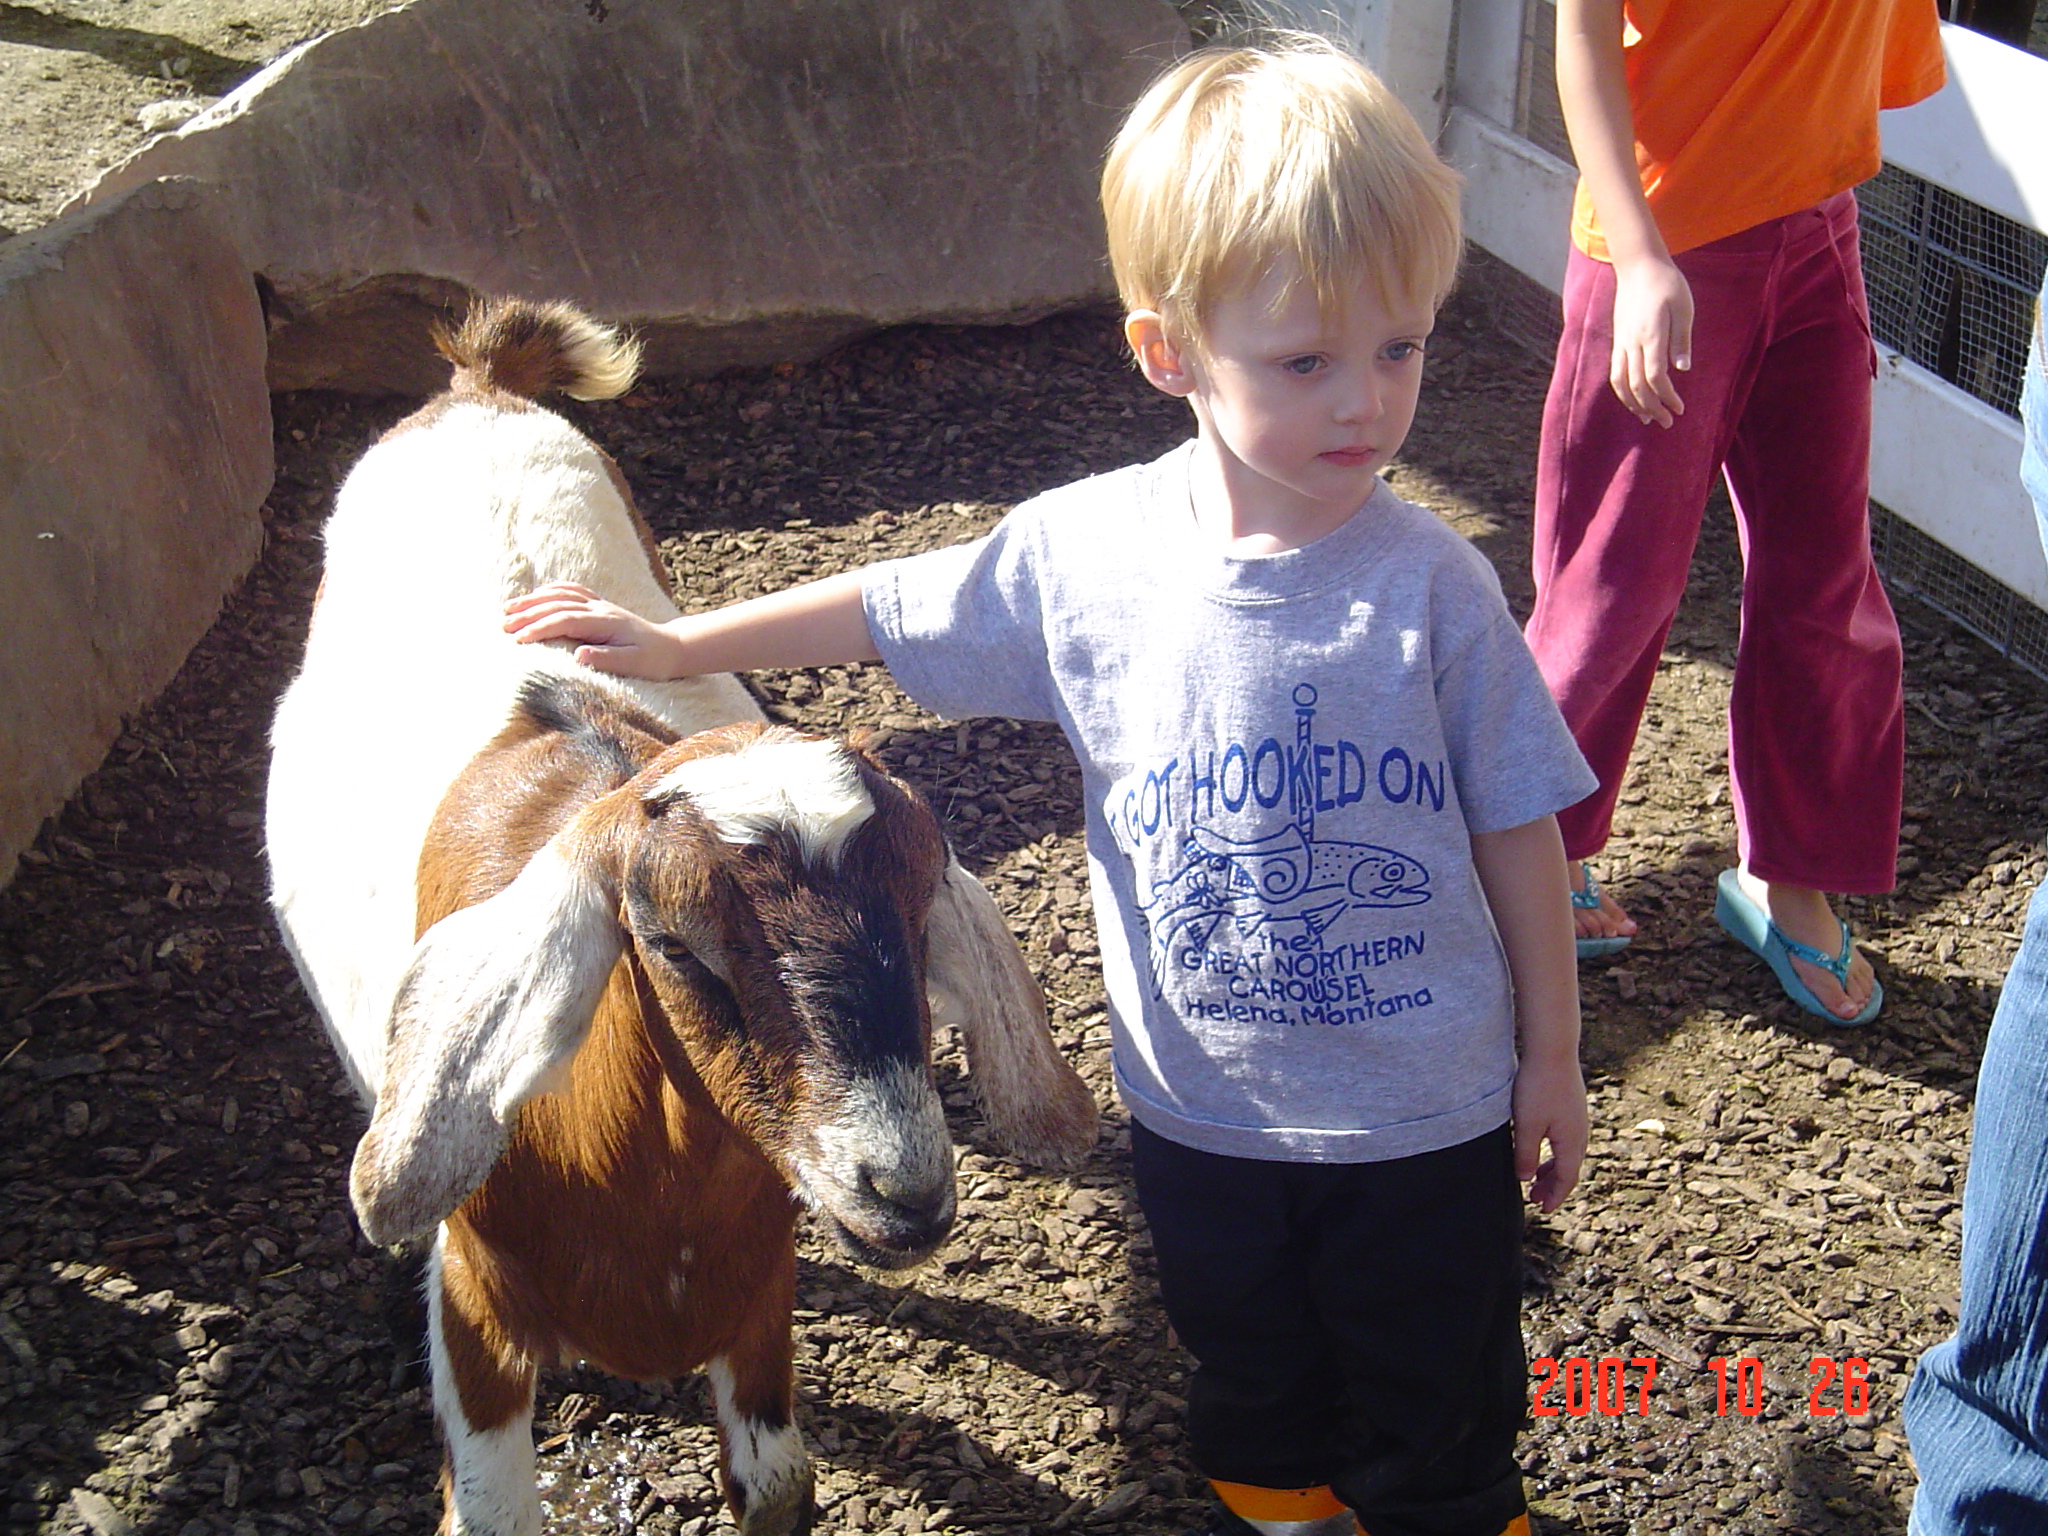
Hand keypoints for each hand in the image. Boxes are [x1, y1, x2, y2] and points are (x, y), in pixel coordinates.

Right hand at [503, 582, 686, 679]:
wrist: (673, 646)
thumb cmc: (654, 659)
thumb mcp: (635, 664)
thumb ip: (607, 659)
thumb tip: (579, 655)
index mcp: (605, 622)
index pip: (565, 620)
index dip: (540, 628)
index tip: (519, 640)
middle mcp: (600, 608)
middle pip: (557, 604)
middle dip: (528, 613)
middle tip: (502, 626)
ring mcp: (599, 604)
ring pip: (560, 595)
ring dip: (533, 600)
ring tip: (507, 609)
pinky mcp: (600, 606)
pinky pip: (571, 591)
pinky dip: (550, 591)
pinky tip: (535, 596)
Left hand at [1513, 1052, 1588, 1213]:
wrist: (1552, 1050)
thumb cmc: (1538, 1087)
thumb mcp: (1527, 1125)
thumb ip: (1525, 1154)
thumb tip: (1525, 1180)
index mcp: (1572, 1142)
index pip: (1567, 1179)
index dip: (1555, 1197)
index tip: (1543, 1210)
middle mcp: (1580, 1133)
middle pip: (1569, 1169)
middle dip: (1552, 1187)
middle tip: (1534, 1199)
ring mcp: (1577, 1119)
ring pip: (1567, 1154)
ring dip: (1552, 1169)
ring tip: (1534, 1178)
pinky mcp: (1571, 1107)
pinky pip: (1565, 1139)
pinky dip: (1553, 1152)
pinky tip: (1539, 1146)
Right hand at [1607, 253, 1692, 427]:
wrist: (1638, 267)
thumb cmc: (1667, 284)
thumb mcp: (1683, 307)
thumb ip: (1682, 339)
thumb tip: (1683, 369)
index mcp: (1650, 335)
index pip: (1655, 376)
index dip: (1667, 397)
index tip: (1680, 408)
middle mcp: (1632, 343)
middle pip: (1637, 385)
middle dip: (1652, 407)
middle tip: (1668, 422)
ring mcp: (1622, 343)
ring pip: (1621, 383)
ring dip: (1634, 404)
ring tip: (1647, 418)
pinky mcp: (1618, 342)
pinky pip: (1616, 373)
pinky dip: (1624, 391)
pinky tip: (1634, 399)